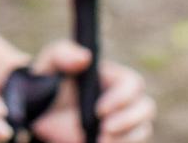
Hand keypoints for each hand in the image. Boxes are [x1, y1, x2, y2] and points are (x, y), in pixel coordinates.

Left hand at [26, 40, 154, 142]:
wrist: (41, 115)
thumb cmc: (49, 83)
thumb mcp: (50, 65)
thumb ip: (62, 54)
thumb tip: (84, 57)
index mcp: (113, 77)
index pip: (133, 83)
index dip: (122, 98)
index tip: (99, 110)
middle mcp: (124, 99)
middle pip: (146, 108)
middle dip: (128, 121)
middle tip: (104, 130)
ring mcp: (124, 121)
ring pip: (143, 129)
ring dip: (125, 138)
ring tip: (100, 141)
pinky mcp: (119, 137)